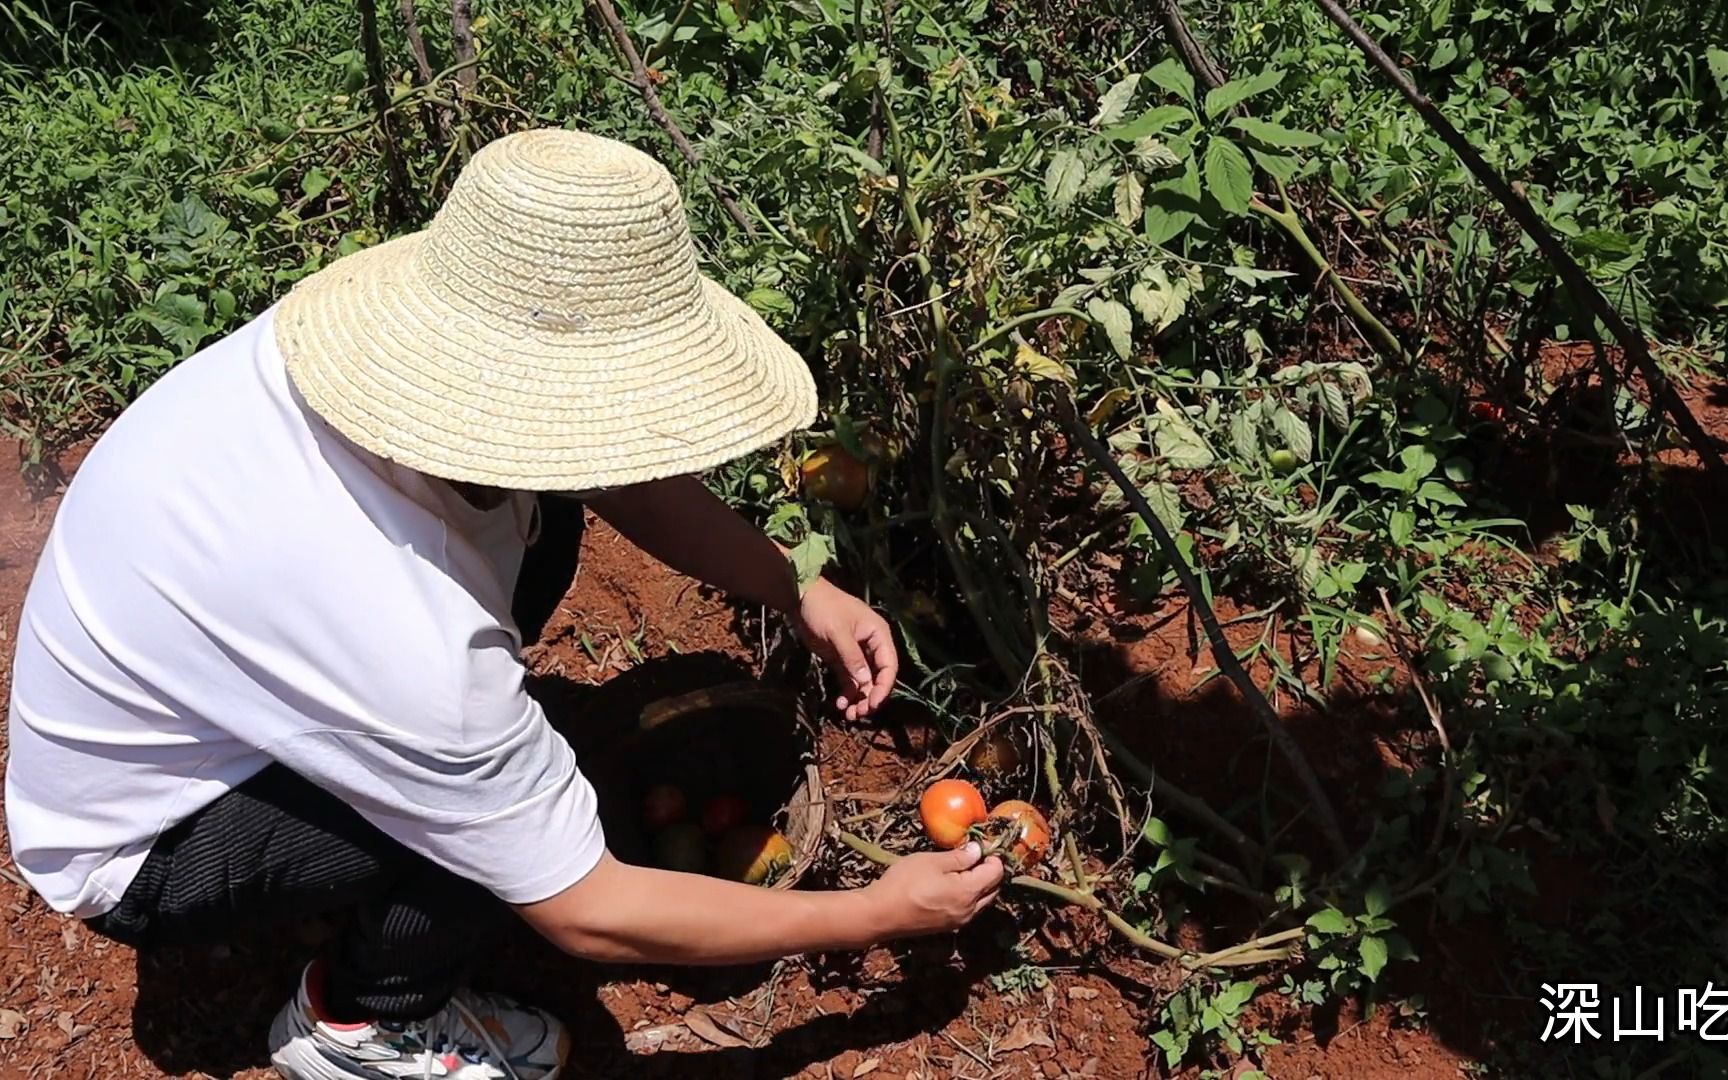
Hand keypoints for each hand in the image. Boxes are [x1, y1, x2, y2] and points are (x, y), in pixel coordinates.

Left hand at [793, 579, 897, 719]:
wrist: (801, 597)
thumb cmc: (823, 609)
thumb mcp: (837, 632)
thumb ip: (852, 657)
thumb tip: (865, 683)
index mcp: (878, 635)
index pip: (889, 666)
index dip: (883, 687)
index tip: (873, 704)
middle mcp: (872, 646)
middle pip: (878, 678)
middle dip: (870, 697)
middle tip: (858, 714)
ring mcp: (856, 654)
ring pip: (864, 683)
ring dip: (858, 699)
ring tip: (848, 714)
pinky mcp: (841, 659)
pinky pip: (849, 681)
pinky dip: (847, 694)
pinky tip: (839, 704)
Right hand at [863, 843, 1003, 939]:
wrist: (880, 915)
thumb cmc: (904, 883)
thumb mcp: (931, 861)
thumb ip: (959, 857)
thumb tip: (978, 850)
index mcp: (968, 892)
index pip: (996, 873)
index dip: (993, 856)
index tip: (981, 844)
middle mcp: (970, 911)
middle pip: (993, 889)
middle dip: (990, 871)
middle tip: (975, 854)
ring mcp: (959, 922)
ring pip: (983, 901)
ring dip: (980, 885)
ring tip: (964, 868)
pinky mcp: (948, 927)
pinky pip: (970, 910)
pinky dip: (970, 896)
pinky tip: (953, 885)